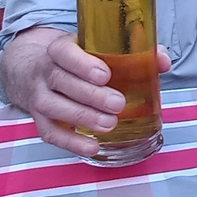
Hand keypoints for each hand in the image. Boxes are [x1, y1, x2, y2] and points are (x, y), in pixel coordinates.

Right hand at [0, 26, 171, 156]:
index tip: (104, 74)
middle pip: (61, 81)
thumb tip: (163, 60)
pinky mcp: (40, 119)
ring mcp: (39, 96)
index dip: (81, 63)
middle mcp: (45, 72)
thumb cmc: (77, 62)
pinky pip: (49, 132)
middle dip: (90, 95)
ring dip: (81, 117)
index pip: (63, 51)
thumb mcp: (97, 49)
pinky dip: (70, 143)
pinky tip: (92, 147)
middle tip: (117, 103)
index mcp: (61, 50)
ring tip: (109, 124)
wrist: (34, 72)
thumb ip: (133, 52)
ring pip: (52, 106)